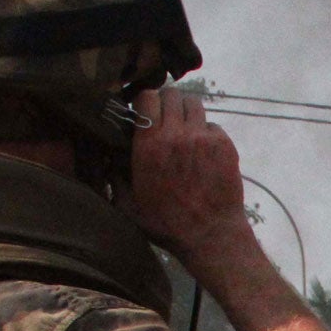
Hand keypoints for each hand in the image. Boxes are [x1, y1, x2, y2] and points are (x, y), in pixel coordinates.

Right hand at [126, 88, 250, 265]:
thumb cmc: (167, 224)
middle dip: (166, 103)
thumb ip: (114, 178)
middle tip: (166, 118)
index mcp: (149, 144)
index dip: (145, 101)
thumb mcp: (129, 205)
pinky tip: (203, 149)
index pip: (147, 97)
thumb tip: (105, 159)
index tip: (145, 112)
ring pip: (194, 104)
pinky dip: (207, 132)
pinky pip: (213, 125)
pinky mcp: (224, 145)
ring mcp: (203, 138)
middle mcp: (176, 135)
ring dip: (187, 113)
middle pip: (172, 95)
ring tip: (184, 129)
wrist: (210, 235)